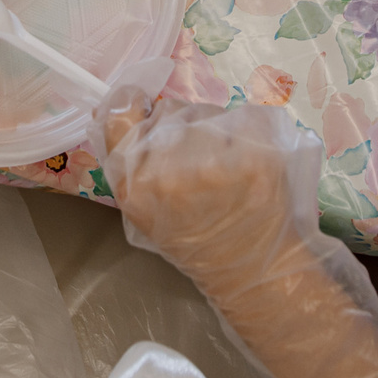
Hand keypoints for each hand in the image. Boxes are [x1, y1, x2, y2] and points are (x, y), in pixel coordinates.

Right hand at [101, 88, 377, 377]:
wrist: (254, 274)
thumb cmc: (199, 243)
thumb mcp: (147, 213)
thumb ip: (133, 166)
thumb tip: (131, 104)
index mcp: (135, 187)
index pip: (121, 115)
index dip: (133, 104)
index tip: (144, 105)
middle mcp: (169, 171)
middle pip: (169, 110)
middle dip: (183, 124)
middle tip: (200, 157)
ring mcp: (216, 163)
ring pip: (209, 111)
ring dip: (217, 127)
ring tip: (227, 163)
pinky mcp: (257, 158)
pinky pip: (247, 118)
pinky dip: (251, 132)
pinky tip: (251, 161)